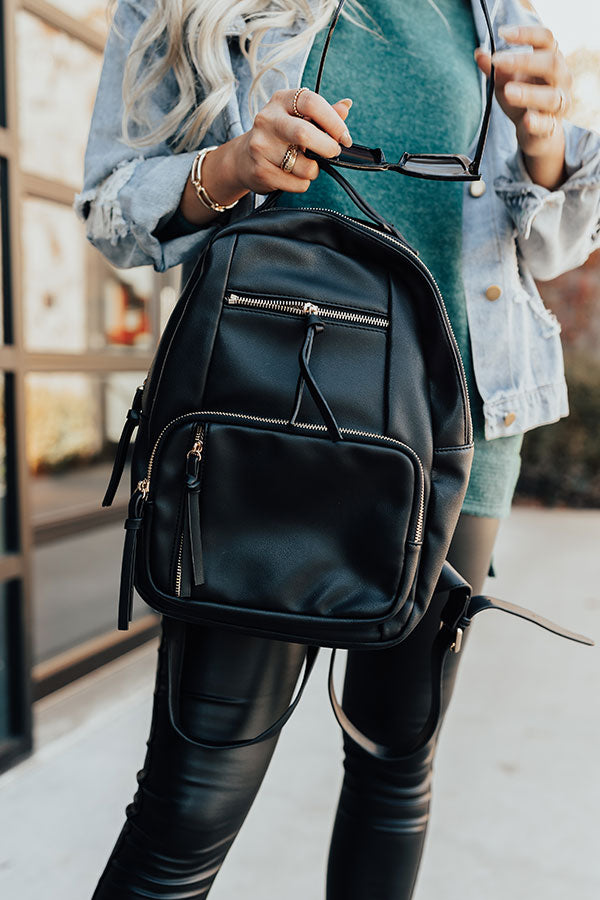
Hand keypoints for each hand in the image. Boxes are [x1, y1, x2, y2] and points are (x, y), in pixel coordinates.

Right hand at [181, 88, 352, 224]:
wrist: (243, 158)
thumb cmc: (278, 136)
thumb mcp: (299, 118)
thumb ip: (323, 114)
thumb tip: (346, 105)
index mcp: (281, 100)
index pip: (311, 102)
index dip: (334, 121)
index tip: (345, 137)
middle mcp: (267, 120)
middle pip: (305, 134)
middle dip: (327, 148)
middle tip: (332, 153)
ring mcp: (261, 146)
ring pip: (304, 166)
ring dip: (313, 170)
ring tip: (305, 165)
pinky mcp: (260, 170)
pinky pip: (297, 183)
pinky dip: (302, 183)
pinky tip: (292, 176)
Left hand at [475, 24, 570, 187]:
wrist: (535, 132)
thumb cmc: (522, 99)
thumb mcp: (504, 82)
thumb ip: (494, 70)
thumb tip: (479, 54)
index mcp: (550, 59)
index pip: (546, 39)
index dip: (527, 33)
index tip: (503, 33)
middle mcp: (561, 78)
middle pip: (551, 63)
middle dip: (524, 61)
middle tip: (498, 61)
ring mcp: (559, 103)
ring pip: (551, 96)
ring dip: (528, 93)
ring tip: (508, 91)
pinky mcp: (552, 127)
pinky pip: (547, 124)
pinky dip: (537, 122)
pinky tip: (527, 119)